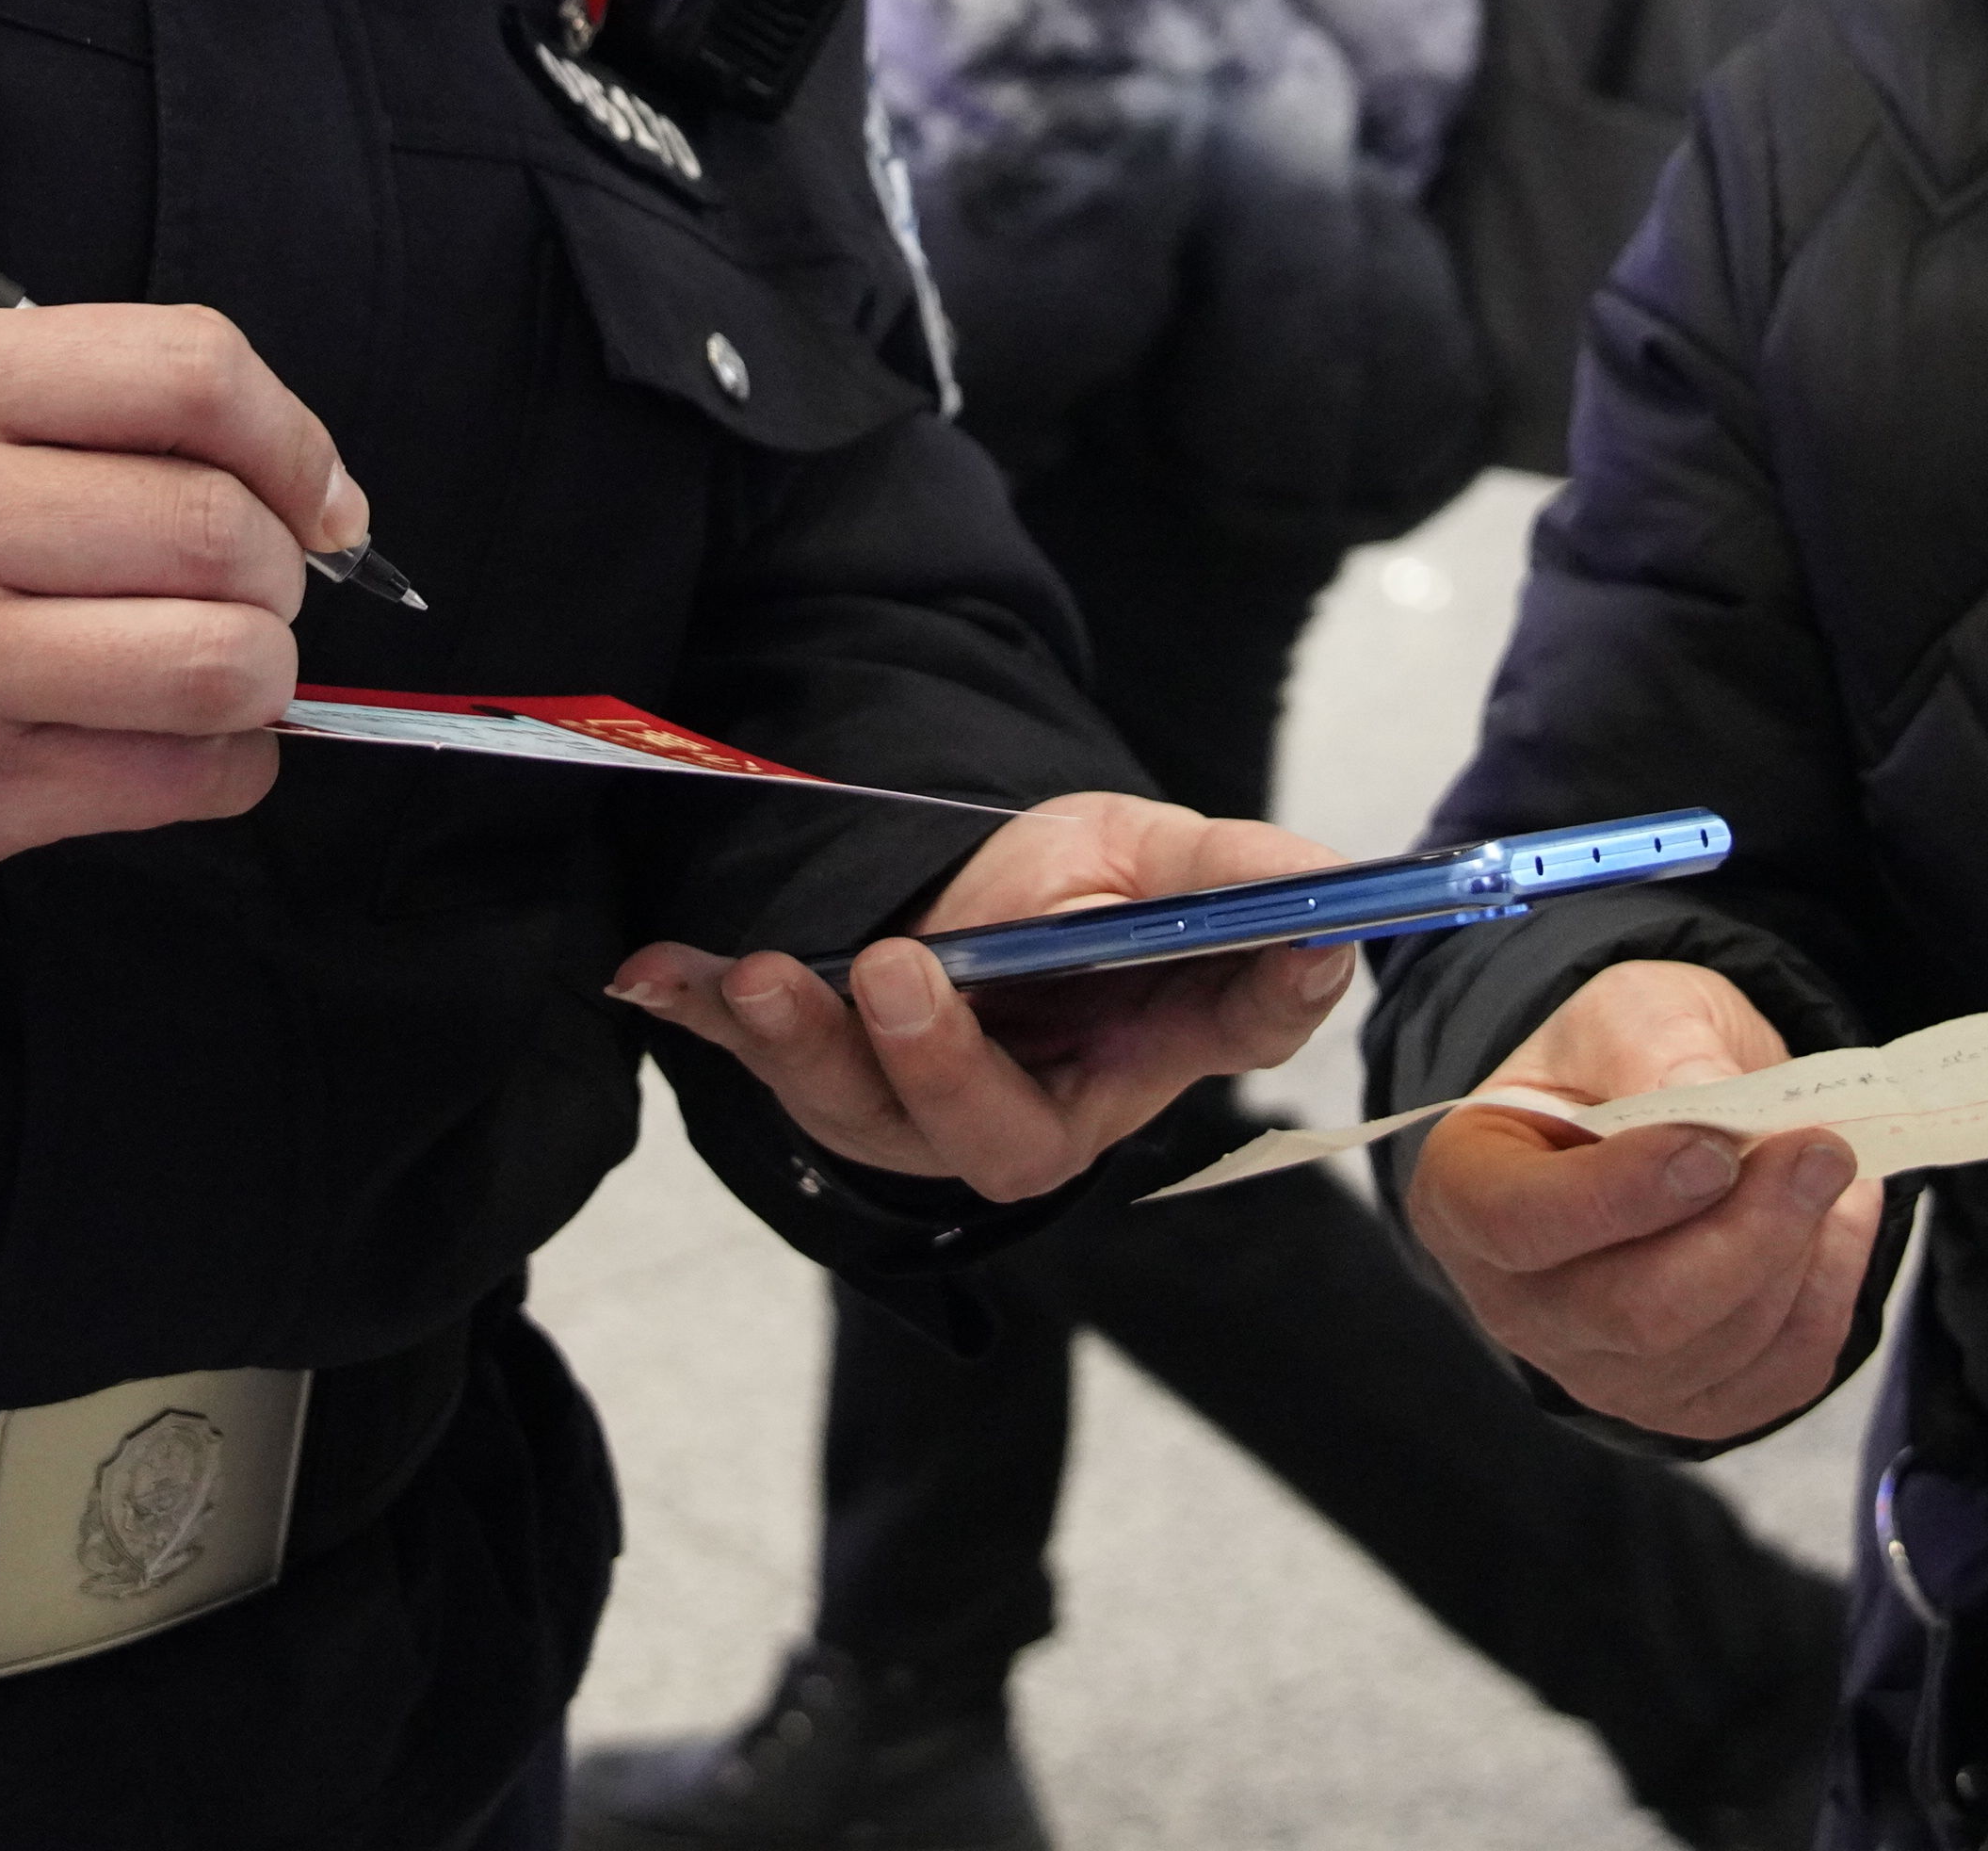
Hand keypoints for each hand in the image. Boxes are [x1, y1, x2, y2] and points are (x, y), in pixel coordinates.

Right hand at [0, 305, 358, 888]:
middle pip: (222, 529)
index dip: (294, 438)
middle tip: (251, 583)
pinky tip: (185, 738)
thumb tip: (306, 484)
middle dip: (282, 566)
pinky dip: (228, 762)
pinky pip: (179, 780)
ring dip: (263, 670)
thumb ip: (91, 402)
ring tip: (221, 660)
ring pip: (219, 664)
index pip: (193, 375)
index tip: (315, 490)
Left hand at [606, 794, 1355, 1205]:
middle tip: (900, 971)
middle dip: (941, 1067)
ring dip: (802, 1048)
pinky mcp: (817, 1072)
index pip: (1219, 1039)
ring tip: (767, 974)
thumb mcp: (1142, 850)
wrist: (937, 875)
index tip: (1293, 950)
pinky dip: (702, 1008)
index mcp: (1142, 1047)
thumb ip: (1227, 876)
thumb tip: (1334, 894)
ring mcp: (912, 1104)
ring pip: (862, 1117)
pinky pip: (753, 1057)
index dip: (1255, 1006)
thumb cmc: (1052, 883)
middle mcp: (1031, 1103)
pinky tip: (653, 971)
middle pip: (1004, 1138)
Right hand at [1401, 958, 1879, 1443]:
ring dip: (1796, 1252)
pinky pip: (1777, 1375)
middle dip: (1745, 1232)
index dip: (1621, 1195)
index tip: (1714, 1149)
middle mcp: (1519, 1305)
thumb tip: (1718, 1109)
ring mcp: (1602, 1372)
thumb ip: (1657, 1048)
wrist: (1671, 1116)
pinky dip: (1827, 1295)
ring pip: (1716, 1348)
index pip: (1521, 1223)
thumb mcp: (1627, 1011)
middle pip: (1634, 1312)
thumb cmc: (1623, 1060)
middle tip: (1819, 1149)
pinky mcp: (1687, 1403)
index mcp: (1467, 1194)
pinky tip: (1828, 1222)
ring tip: (1824, 1163)